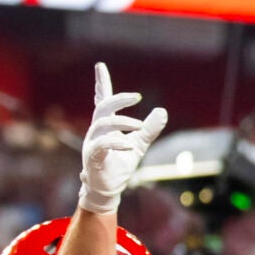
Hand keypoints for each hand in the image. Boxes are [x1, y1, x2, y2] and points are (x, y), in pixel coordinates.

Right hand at [78, 62, 167, 215]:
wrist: (109, 188)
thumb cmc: (120, 165)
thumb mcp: (139, 144)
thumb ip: (149, 129)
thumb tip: (162, 111)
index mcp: (105, 126)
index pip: (102, 100)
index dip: (102, 83)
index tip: (100, 66)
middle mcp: (96, 131)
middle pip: (103, 107)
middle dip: (118, 99)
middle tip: (137, 97)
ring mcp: (92, 143)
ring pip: (102, 124)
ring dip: (123, 123)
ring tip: (138, 127)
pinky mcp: (92, 157)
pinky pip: (101, 144)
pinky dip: (117, 142)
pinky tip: (130, 145)